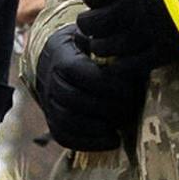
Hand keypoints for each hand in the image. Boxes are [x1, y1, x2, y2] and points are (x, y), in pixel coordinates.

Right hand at [33, 28, 147, 151]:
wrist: (56, 59)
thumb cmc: (86, 46)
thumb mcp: (94, 36)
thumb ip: (109, 42)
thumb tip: (130, 52)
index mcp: (60, 56)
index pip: (75, 70)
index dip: (102, 82)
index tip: (127, 89)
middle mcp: (49, 81)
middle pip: (72, 98)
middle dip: (103, 106)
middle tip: (128, 108)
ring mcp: (48, 104)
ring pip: (66, 120)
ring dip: (96, 127)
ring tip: (120, 128)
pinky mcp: (52, 122)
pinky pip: (64, 137)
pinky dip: (89, 143)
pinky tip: (112, 141)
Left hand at [76, 0, 178, 67]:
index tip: (98, 0)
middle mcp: (131, 9)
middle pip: (90, 23)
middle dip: (89, 24)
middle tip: (95, 24)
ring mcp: (143, 34)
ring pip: (102, 47)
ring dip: (100, 45)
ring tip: (104, 42)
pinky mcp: (158, 54)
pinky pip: (125, 66)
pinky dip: (116, 65)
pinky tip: (117, 60)